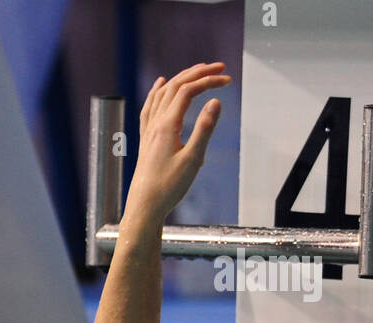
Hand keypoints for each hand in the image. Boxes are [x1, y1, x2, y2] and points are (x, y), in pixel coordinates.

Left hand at [123, 62, 230, 224]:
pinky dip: (157, 91)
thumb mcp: (193, 159)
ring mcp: (148, 131)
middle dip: (197, 73)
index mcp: (167, 127)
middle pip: (175, 87)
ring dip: (181, 78)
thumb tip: (215, 101)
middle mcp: (155, 124)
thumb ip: (205, 129)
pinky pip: (150, 107)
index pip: (188, 91)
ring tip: (198, 70)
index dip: (209, 81)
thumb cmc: (169, 187)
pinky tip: (160, 85)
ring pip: (162, 94)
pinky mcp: (146, 139)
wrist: (144, 206)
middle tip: (219, 67)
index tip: (228, 80)